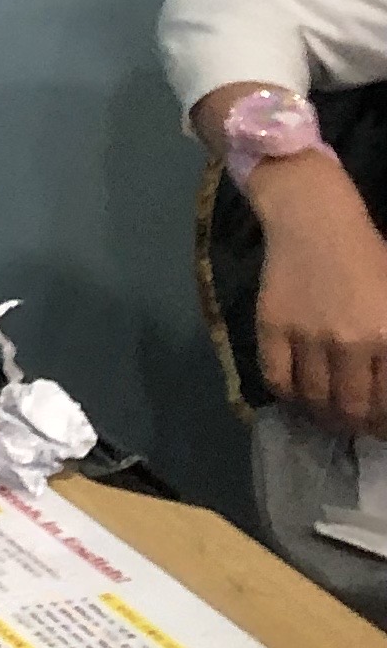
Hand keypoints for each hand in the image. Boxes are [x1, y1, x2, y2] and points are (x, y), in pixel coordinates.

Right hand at [251, 151, 386, 433]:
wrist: (315, 220)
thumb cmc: (369, 258)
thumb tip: (385, 389)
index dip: (384, 425)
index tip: (381, 428)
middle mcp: (350, 343)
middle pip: (352, 408)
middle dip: (356, 425)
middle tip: (356, 423)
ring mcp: (307, 335)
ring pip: (315, 399)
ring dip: (323, 415)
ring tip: (327, 414)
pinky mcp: (272, 326)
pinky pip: (276, 378)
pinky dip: (287, 396)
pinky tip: (297, 394)